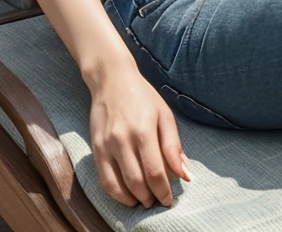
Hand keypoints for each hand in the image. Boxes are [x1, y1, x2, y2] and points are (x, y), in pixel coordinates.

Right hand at [89, 70, 190, 208]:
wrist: (111, 80)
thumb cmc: (142, 96)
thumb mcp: (164, 114)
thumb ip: (174, 146)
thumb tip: (185, 174)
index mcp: (144, 130)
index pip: (155, 171)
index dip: (163, 191)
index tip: (169, 200)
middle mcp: (123, 139)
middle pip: (137, 182)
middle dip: (150, 198)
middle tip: (158, 201)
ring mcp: (107, 145)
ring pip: (120, 185)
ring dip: (134, 199)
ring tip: (145, 201)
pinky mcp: (96, 149)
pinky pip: (104, 180)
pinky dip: (117, 194)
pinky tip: (128, 196)